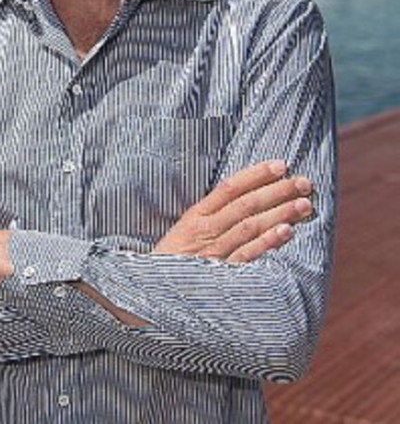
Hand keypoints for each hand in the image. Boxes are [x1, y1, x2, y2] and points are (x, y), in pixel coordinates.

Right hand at [154, 160, 312, 262]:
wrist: (151, 291)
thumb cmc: (173, 259)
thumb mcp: (185, 231)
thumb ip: (211, 215)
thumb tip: (245, 197)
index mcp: (195, 216)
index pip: (229, 188)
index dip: (255, 174)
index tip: (281, 165)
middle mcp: (205, 230)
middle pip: (245, 204)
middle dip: (277, 191)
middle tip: (304, 182)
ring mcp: (213, 251)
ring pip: (249, 226)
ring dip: (279, 213)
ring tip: (305, 204)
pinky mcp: (220, 273)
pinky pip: (246, 255)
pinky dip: (267, 242)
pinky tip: (287, 232)